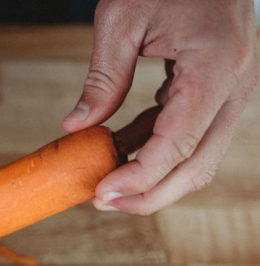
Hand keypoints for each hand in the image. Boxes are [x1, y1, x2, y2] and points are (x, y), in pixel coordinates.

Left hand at [62, 0, 258, 214]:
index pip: (178, 145)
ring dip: (153, 178)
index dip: (139, 178)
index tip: (102, 193)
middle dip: (148, 195)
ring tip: (106, 179)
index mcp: (214, 68)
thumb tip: (76, 127)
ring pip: (199, 158)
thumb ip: (102, 78)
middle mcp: (235, 87)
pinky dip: (159, 150)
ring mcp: (234, 92)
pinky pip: (193, 136)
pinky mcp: (221, 92)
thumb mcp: (121, 18)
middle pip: (197, 166)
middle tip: (103, 201)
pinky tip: (122, 149)